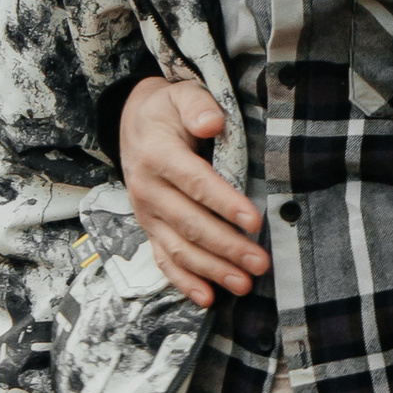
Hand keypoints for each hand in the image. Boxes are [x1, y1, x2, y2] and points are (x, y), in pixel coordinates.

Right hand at [118, 73, 267, 304]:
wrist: (132, 123)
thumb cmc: (168, 110)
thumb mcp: (181, 94)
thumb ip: (198, 105)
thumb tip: (212, 122)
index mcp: (157, 155)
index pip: (195, 183)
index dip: (224, 203)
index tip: (254, 220)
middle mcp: (147, 189)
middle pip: (190, 223)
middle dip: (227, 246)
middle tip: (260, 262)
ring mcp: (146, 214)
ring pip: (179, 248)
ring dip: (212, 270)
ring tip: (244, 285)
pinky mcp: (149, 229)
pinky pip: (163, 260)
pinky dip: (183, 282)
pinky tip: (207, 298)